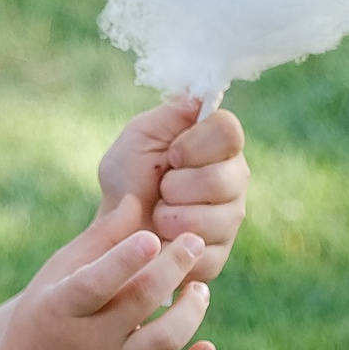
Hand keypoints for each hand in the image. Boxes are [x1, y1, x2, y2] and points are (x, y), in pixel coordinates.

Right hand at [0, 201, 214, 349]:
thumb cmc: (47, 312)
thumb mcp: (58, 272)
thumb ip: (99, 238)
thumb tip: (136, 199)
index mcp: (62, 306)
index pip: (96, 281)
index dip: (125, 258)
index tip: (153, 235)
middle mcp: (87, 343)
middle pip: (139, 303)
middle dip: (173, 268)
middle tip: (194, 242)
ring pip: (162, 343)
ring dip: (191, 311)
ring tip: (199, 288)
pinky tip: (207, 347)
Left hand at [96, 98, 250, 284]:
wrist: (114, 229)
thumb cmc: (128, 179)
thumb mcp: (140, 137)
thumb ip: (171, 114)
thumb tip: (200, 95)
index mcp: (219, 145)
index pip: (230, 132)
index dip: (194, 145)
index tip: (170, 155)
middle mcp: (234, 178)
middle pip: (224, 178)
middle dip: (178, 186)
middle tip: (161, 189)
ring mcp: (231, 218)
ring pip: (220, 217)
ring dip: (174, 217)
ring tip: (160, 216)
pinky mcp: (220, 254)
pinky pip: (209, 250)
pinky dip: (176, 246)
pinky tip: (166, 241)